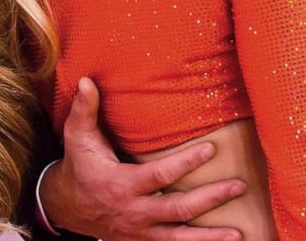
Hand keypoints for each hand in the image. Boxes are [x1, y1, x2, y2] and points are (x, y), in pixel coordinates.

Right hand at [40, 77, 247, 239]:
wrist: (66, 207)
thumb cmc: (79, 166)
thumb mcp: (77, 137)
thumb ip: (85, 109)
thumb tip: (88, 80)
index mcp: (122, 185)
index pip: (161, 175)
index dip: (187, 163)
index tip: (212, 148)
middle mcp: (135, 212)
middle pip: (178, 209)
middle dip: (211, 199)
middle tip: (239, 186)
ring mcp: (141, 231)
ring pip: (179, 238)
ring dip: (209, 237)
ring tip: (238, 234)